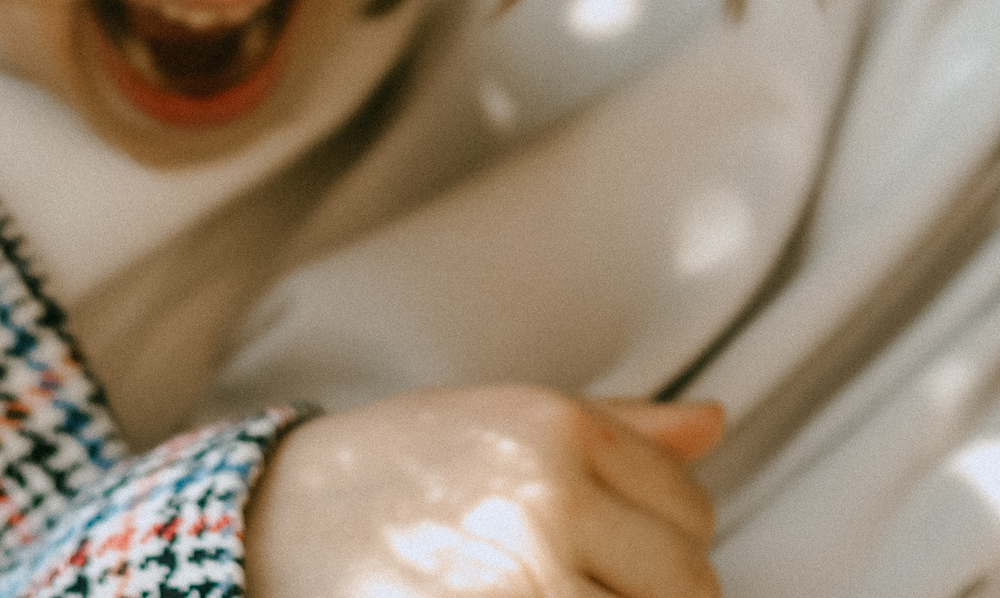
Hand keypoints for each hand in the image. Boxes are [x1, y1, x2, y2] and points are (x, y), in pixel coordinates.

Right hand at [245, 386, 723, 597]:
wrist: (285, 518)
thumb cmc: (406, 465)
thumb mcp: (510, 418)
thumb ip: (622, 429)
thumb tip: (714, 421)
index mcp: (561, 431)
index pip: (694, 512)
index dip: (667, 542)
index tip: (614, 551)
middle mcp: (550, 499)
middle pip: (689, 587)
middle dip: (655, 597)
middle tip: (586, 581)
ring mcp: (523, 577)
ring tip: (563, 590)